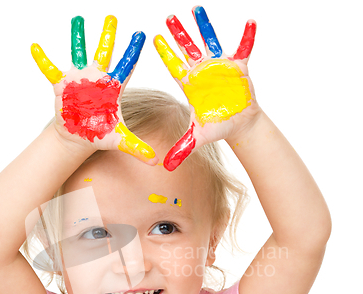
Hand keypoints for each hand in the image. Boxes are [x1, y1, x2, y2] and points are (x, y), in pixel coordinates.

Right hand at [31, 16, 157, 164]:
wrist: (78, 137)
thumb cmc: (100, 135)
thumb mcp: (119, 140)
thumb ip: (137, 148)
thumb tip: (156, 162)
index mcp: (113, 88)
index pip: (126, 66)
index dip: (133, 51)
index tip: (142, 34)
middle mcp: (97, 78)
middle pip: (104, 52)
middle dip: (108, 35)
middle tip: (113, 16)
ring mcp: (79, 79)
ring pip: (78, 53)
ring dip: (78, 36)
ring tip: (78, 18)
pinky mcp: (62, 84)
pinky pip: (50, 69)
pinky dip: (42, 59)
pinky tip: (35, 47)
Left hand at [154, 6, 259, 169]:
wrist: (238, 124)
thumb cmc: (218, 127)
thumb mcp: (199, 137)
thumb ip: (182, 148)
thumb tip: (165, 166)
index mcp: (190, 85)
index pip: (175, 66)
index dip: (166, 54)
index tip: (154, 38)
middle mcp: (202, 72)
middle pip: (188, 49)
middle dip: (179, 33)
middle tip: (168, 16)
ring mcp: (219, 67)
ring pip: (211, 41)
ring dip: (204, 26)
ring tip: (196, 8)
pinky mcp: (238, 66)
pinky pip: (243, 48)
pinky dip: (247, 37)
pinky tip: (250, 22)